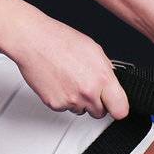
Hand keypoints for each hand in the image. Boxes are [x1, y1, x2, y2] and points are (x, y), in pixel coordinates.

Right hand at [7, 16, 130, 119]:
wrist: (33, 41)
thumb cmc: (60, 40)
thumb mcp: (94, 50)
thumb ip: (106, 71)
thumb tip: (112, 83)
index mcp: (102, 78)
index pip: (120, 109)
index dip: (117, 107)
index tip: (114, 104)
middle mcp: (88, 92)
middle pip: (100, 113)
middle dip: (96, 103)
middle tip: (86, 86)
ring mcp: (71, 100)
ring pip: (81, 110)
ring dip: (78, 100)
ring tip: (69, 79)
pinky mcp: (55, 104)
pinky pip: (64, 108)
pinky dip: (63, 98)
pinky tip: (59, 81)